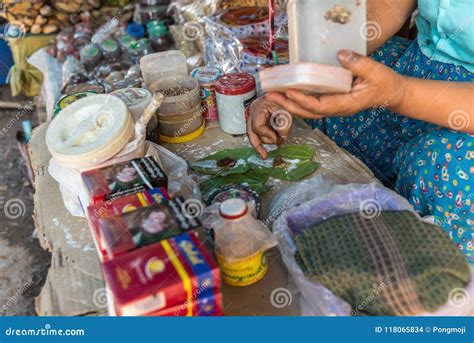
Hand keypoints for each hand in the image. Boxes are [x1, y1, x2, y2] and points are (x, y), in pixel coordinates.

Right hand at [247, 95, 292, 158]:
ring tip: (276, 141)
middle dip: (258, 145)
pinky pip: (257, 132)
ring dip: (264, 140)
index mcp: (259, 106)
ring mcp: (254, 115)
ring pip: (253, 134)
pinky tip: (268, 146)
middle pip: (250, 132)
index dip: (267, 134)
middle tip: (264, 155)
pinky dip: (264, 138)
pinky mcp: (258, 119)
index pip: (258, 126)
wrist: (289, 93)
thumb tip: (278, 140)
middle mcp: (253, 111)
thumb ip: (283, 127)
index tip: (276, 139)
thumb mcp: (287, 112)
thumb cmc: (288, 98)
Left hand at [266, 50, 406, 117]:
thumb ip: (358, 64)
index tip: (289, 91)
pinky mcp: (332, 103)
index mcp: (347, 104)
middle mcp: (337, 109)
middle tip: (271, 95)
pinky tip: (287, 94)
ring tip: (273, 95)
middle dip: (289, 105)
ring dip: (290, 104)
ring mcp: (334, 108)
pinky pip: (312, 106)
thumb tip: (340, 55)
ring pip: (308, 111)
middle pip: (309, 112)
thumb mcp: (375, 71)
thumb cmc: (384, 83)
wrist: (391, 93)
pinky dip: (298, 102)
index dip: (304, 101)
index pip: (321, 106)